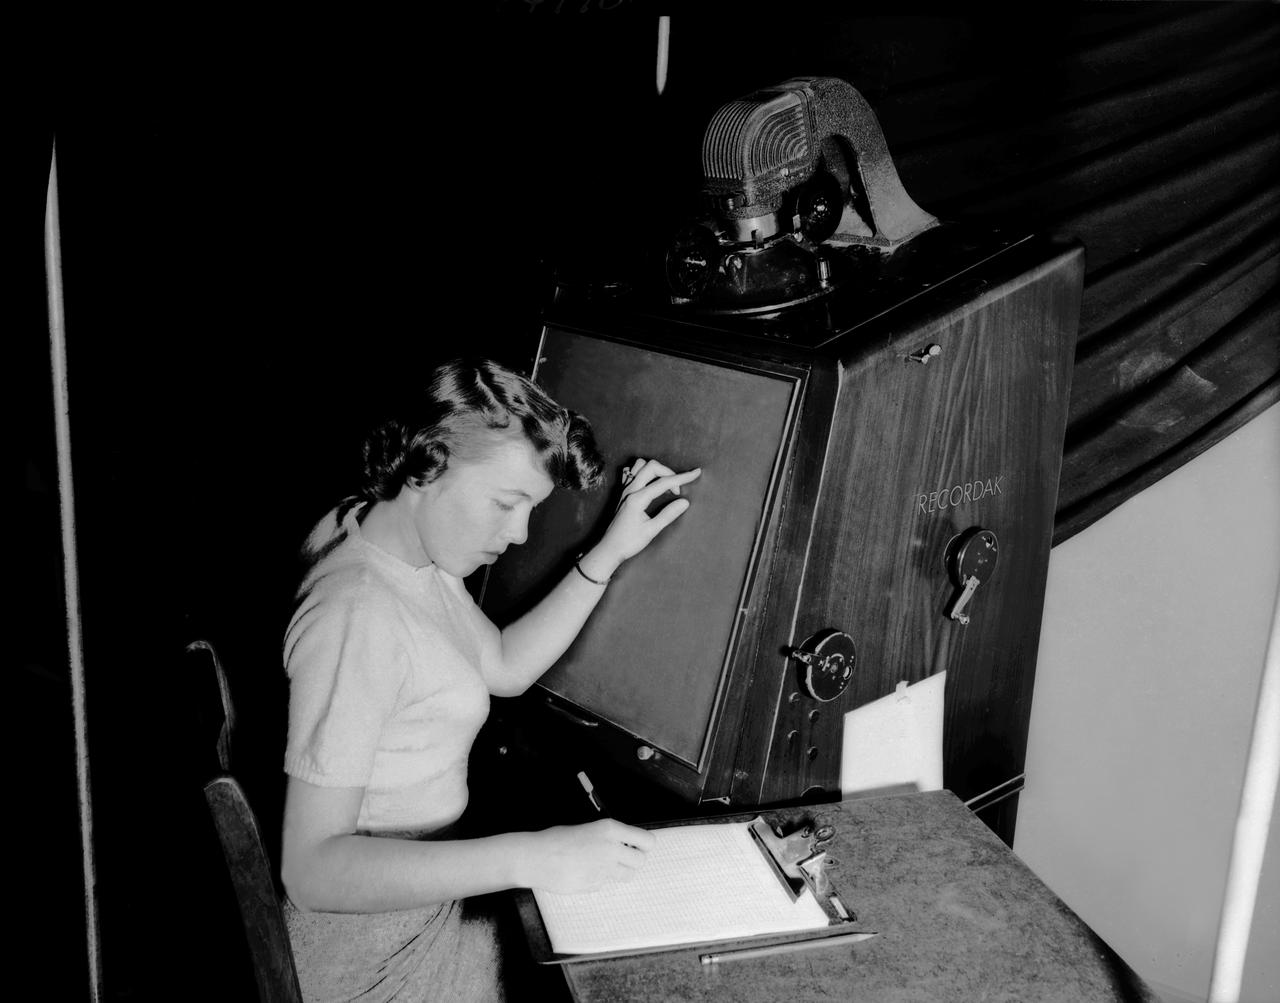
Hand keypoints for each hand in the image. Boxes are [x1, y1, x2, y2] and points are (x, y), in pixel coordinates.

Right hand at [524, 818, 656, 894]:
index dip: (644, 844)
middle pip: (641, 861)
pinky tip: (585, 872)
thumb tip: (624, 843)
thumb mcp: (586, 828)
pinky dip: (601, 880)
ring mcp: (604, 870)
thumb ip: (608, 836)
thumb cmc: (556, 839)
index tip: (639, 845)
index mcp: (610, 830)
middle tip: (622, 856)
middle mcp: (611, 849)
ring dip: (621, 871)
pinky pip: (606, 884)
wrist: (536, 857)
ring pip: (628, 875)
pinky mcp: (595, 886)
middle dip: (634, 859)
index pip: (647, 840)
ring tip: (603, 864)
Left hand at [582, 459, 701, 578]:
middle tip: (677, 490)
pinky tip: (649, 483)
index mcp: (638, 498)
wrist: (609, 549)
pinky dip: (642, 472)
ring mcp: (625, 490)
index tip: (696, 473)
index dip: (682, 477)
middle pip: (651, 467)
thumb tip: (685, 502)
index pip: (664, 482)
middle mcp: (630, 490)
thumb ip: (668, 515)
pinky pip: (630, 473)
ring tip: (664, 484)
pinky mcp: (622, 494)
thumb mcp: (651, 531)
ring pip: (639, 466)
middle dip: (669, 472)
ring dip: (655, 470)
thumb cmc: (629, 542)